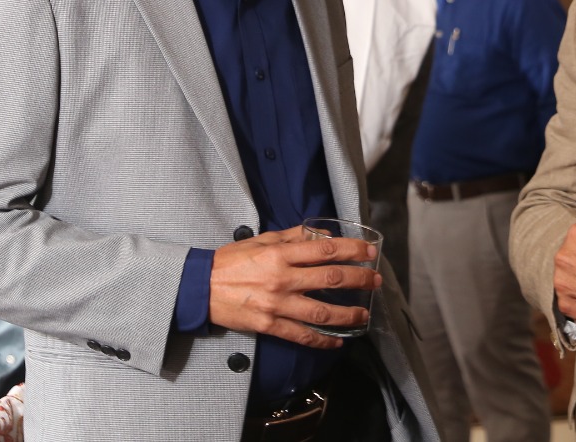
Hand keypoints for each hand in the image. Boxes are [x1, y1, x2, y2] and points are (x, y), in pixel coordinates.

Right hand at [209, 226, 381, 349]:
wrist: (200, 287)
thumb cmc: (231, 261)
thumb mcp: (261, 240)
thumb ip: (292, 237)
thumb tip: (321, 234)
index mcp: (280, 254)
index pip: (325, 250)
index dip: (351, 250)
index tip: (369, 251)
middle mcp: (282, 278)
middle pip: (330, 279)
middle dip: (358, 280)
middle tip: (374, 281)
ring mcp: (276, 304)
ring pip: (321, 312)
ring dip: (348, 314)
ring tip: (364, 315)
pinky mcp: (269, 325)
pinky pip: (301, 335)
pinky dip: (322, 340)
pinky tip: (337, 341)